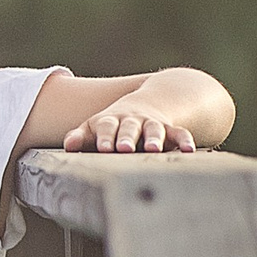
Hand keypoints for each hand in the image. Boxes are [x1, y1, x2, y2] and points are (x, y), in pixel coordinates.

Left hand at [62, 98, 197, 155]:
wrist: (142, 105)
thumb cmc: (111, 126)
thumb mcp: (94, 128)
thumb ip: (81, 137)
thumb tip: (68, 145)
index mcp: (111, 120)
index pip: (106, 126)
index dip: (104, 136)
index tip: (102, 147)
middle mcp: (132, 120)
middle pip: (129, 127)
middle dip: (126, 137)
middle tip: (123, 148)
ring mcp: (151, 124)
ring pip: (154, 129)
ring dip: (154, 138)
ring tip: (153, 149)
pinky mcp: (168, 129)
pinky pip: (178, 133)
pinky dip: (184, 140)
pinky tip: (188, 150)